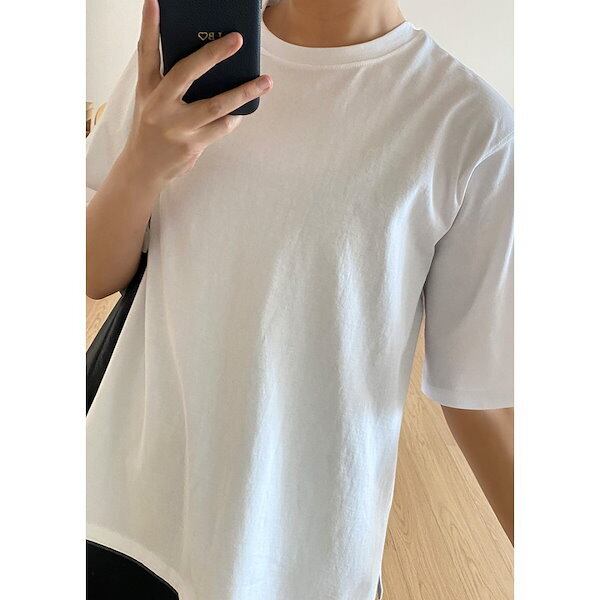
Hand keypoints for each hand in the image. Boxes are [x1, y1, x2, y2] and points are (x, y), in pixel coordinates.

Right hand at [123, 0, 272, 185]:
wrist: (144, 169)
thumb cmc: (152, 127)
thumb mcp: (150, 99)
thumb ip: (167, 77)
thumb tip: (201, 55)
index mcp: (148, 88)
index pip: (147, 52)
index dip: (149, 26)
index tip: (154, 1)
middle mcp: (159, 105)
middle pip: (187, 73)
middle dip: (213, 54)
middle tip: (237, 39)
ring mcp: (176, 127)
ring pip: (216, 105)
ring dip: (244, 92)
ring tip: (266, 81)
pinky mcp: (191, 146)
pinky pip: (221, 127)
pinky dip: (235, 117)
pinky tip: (245, 109)